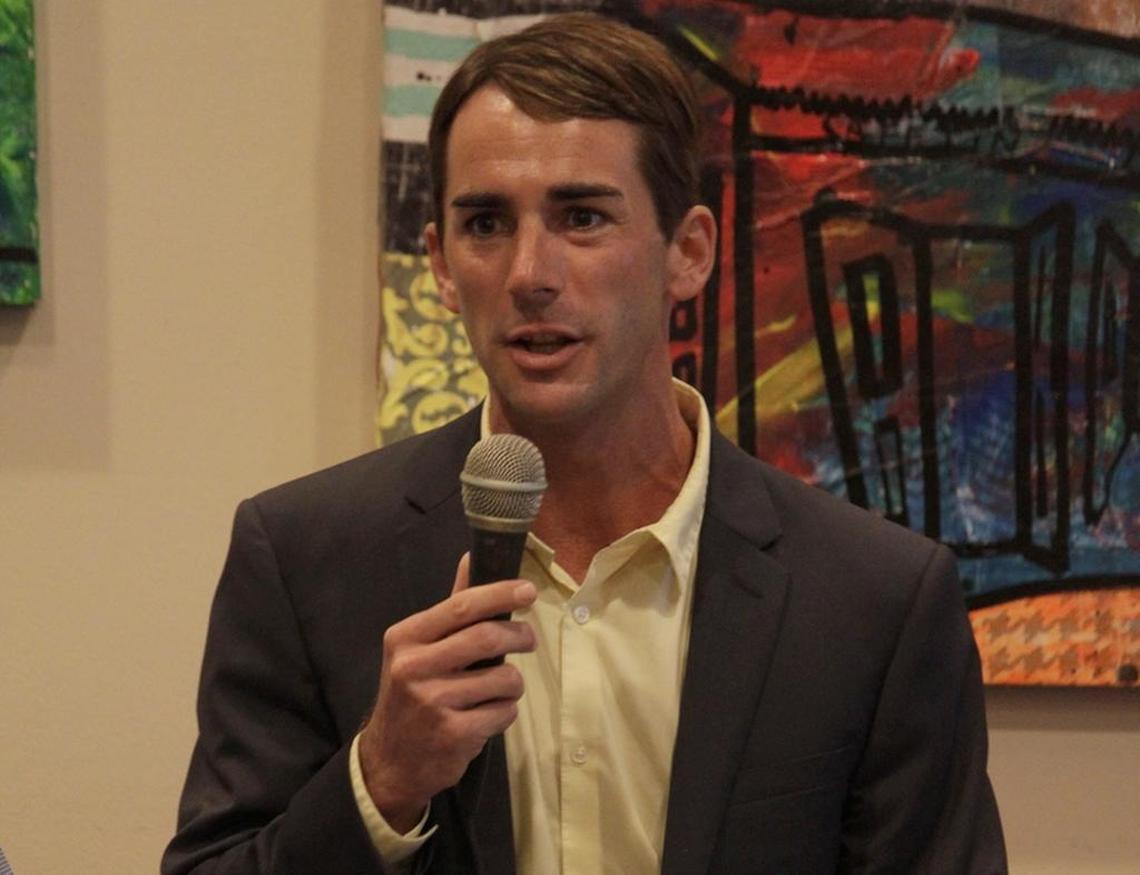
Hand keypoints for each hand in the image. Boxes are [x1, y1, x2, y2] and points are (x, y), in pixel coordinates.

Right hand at [357, 554, 536, 832]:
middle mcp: (413, 667)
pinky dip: (505, 711)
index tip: (528, 591)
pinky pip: (504, 712)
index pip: (461, 606)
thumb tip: (473, 557)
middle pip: (487, 638)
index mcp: (405, 638)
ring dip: (513, 683)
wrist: (390, 761)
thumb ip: (450, 607)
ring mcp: (433, 702)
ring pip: (504, 679)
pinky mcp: (453, 734)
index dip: (500, 594)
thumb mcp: (418, 648)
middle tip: (529, 638)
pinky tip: (487, 715)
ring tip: (499, 688)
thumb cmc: (411, 694)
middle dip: (520, 635)